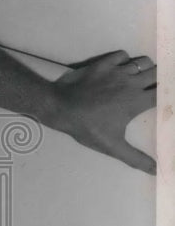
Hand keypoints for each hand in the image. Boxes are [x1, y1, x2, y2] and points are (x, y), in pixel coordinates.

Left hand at [49, 50, 155, 173]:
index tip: (166, 99)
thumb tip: (156, 170)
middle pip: (156, 73)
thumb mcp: (112, 146)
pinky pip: (122, 55)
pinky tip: (121, 69)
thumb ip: (135, 158)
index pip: (163, 93)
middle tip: (155, 86)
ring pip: (141, 62)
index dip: (167, 94)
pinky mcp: (102, 64)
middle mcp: (130, 83)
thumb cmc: (88, 128)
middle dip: (159, 79)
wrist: (60, 107)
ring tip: (141, 77)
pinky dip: (125, 60)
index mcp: (136, 101)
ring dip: (145, 68)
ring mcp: (116, 71)